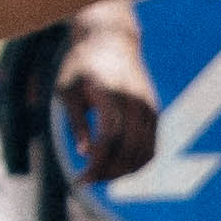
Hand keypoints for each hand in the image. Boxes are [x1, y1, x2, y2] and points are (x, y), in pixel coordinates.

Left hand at [54, 5, 157, 183]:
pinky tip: (116, 169)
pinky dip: (137, 164)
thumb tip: (85, 153)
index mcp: (109, 92)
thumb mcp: (66, 89)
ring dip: (122, 172)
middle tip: (85, 180)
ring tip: (98, 176)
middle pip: (128, 150)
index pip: (110, 137)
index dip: (97, 163)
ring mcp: (148, 107)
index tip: (80, 179)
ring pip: (144, 153)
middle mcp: (134, 101)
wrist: (110, 40)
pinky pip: (152, 148)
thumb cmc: (80, 66)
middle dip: (107, 172)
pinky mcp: (154, 112)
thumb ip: (75, 121)